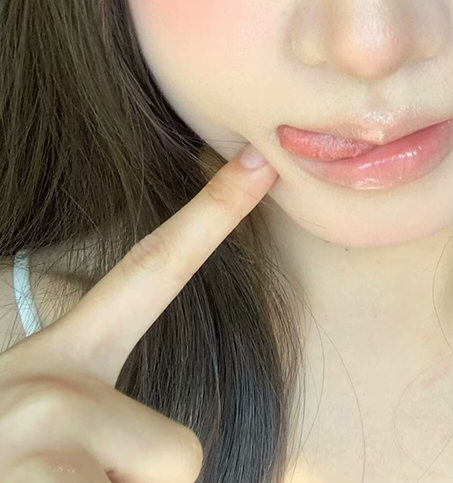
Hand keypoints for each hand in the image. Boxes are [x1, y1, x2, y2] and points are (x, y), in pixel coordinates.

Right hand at [0, 145, 277, 481]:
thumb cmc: (13, 467)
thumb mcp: (48, 433)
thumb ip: (111, 419)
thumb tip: (171, 457)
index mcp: (65, 358)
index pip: (152, 269)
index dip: (213, 215)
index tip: (264, 164)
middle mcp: (50, 381)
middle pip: (179, 453)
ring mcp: (38, 430)